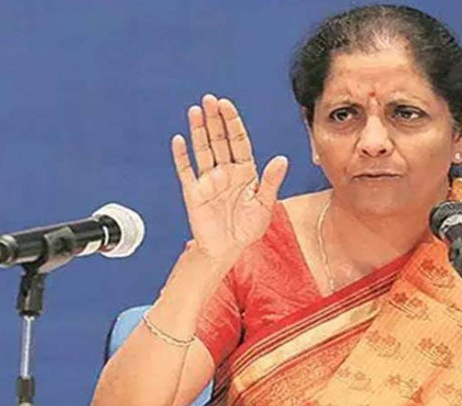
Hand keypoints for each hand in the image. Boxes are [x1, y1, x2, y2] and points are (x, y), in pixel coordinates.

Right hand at [171, 94, 287, 258]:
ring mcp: (208, 180)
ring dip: (198, 130)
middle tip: (210, 99)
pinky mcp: (193, 192)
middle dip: (214, 120)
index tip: (227, 105)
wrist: (227, 249)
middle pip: (219, 140)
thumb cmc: (247, 228)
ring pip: (202, 150)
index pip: (238, 141)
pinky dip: (181, 156)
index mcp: (244, 172)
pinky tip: (179, 140)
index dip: (233, 123)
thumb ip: (271, 182)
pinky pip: (186, 171)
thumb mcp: (264, 205)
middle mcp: (225, 171)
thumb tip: (282, 159)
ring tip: (195, 110)